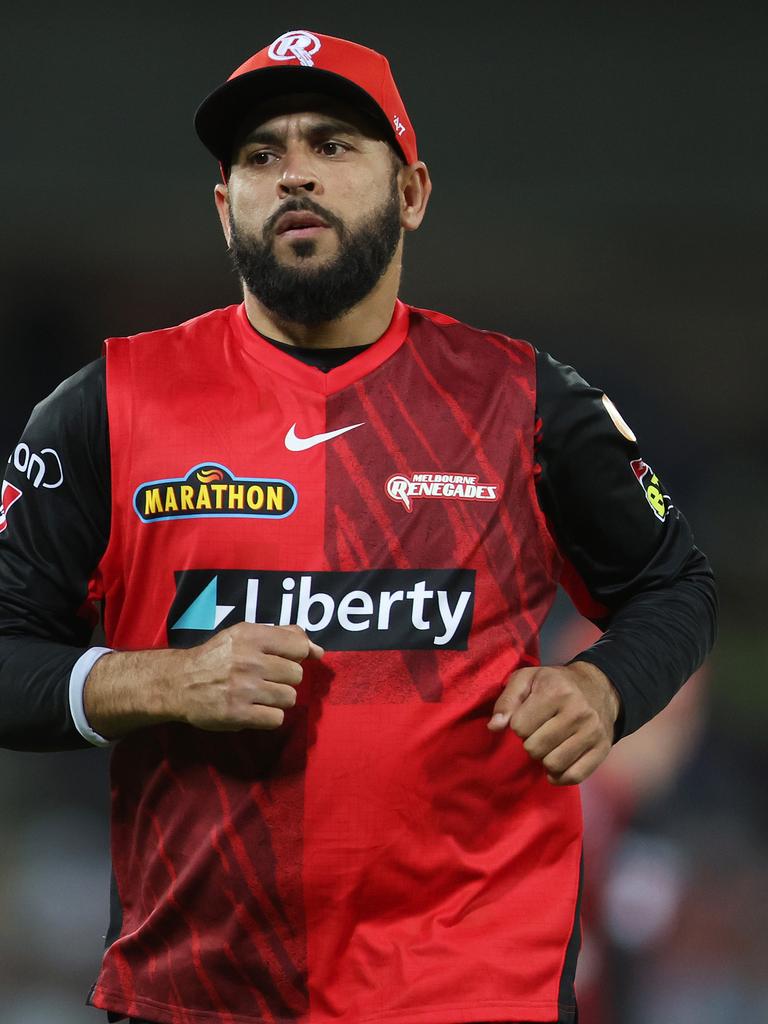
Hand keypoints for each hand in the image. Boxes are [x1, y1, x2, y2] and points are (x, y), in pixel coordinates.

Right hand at [177, 622, 323, 730]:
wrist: (180, 682)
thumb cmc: (218, 657)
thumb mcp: (244, 635)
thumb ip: (283, 636)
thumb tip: (318, 650)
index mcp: (251, 636)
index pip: (299, 646)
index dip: (299, 655)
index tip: (287, 660)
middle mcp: (248, 661)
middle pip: (296, 674)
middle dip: (286, 679)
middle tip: (267, 679)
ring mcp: (243, 688)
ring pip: (289, 697)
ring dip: (279, 699)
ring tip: (261, 695)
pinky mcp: (238, 714)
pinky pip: (276, 718)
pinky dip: (269, 716)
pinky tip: (256, 709)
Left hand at [487, 661, 620, 784]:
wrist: (600, 687)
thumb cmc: (556, 683)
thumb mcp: (527, 679)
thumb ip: (507, 700)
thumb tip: (494, 727)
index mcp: (556, 691)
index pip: (519, 727)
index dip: (518, 725)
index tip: (527, 717)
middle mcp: (577, 712)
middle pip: (534, 748)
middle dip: (530, 742)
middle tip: (539, 731)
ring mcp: (592, 732)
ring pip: (552, 764)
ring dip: (544, 759)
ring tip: (549, 744)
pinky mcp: (602, 749)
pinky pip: (574, 776)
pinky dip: (560, 776)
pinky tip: (557, 764)